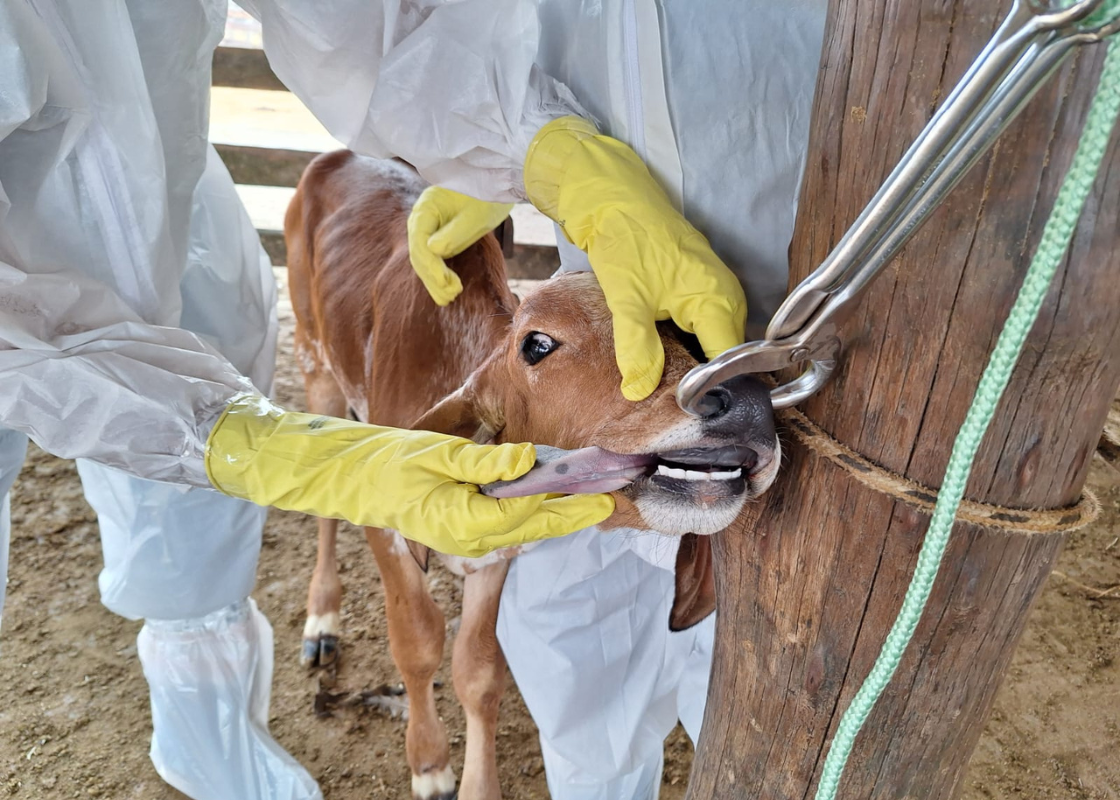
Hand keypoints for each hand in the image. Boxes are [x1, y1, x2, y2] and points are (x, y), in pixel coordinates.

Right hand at [205, 394, 613, 556]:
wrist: (351, 481)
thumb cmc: (387, 462)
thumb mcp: (434, 453)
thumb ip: (482, 461)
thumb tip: (526, 459)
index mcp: (464, 522)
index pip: (531, 513)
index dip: (571, 505)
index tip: (604, 495)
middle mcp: (470, 540)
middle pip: (536, 528)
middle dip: (574, 514)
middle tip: (612, 496)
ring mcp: (467, 542)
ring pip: (525, 532)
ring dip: (558, 516)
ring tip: (592, 498)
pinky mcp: (464, 534)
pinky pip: (509, 530)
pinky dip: (535, 516)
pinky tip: (553, 502)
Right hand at [407, 185, 513, 305]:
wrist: (494, 187)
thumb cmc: (485, 197)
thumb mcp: (474, 215)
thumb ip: (454, 232)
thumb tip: (432, 250)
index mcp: (425, 208)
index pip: (420, 242)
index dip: (431, 265)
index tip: (446, 282)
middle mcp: (421, 219)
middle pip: (419, 254)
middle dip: (433, 277)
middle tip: (452, 294)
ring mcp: (427, 229)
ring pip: (424, 260)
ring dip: (435, 281)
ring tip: (450, 298)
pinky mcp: (436, 237)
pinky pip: (432, 260)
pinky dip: (439, 276)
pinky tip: (448, 291)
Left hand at [524, 116, 746, 400]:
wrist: (615, 198)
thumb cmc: (627, 239)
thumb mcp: (628, 300)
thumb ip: (637, 349)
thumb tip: (639, 392)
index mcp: (717, 300)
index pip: (729, 361)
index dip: (709, 389)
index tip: (684, 409)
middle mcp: (726, 297)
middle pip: (723, 355)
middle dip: (701, 380)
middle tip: (671, 406)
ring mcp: (715, 291)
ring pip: (712, 342)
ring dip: (692, 363)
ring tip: (665, 388)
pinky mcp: (699, 288)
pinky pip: (702, 327)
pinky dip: (684, 344)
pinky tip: (662, 358)